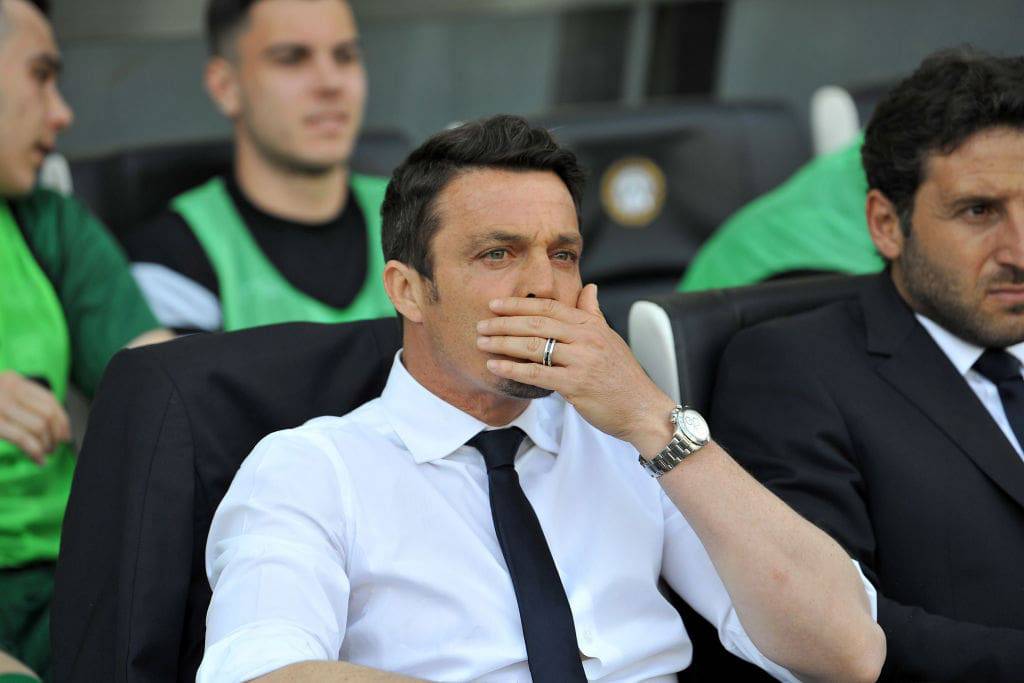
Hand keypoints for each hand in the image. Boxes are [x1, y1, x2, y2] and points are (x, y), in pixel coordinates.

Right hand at [0, 371, 70, 464]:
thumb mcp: (0, 394)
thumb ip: (20, 401)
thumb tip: (52, 424)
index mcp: (12, 379)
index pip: (50, 399)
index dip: (62, 420)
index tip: (65, 434)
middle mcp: (7, 388)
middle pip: (48, 413)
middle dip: (56, 434)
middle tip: (54, 448)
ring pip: (39, 426)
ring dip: (46, 444)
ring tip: (44, 454)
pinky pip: (23, 437)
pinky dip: (35, 450)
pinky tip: (37, 459)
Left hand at [477, 284, 674, 454]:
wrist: (643, 409)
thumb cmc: (624, 377)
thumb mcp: (610, 338)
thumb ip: (593, 313)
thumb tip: (590, 288)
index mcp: (591, 325)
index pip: (549, 308)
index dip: (519, 304)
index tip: (495, 304)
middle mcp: (586, 338)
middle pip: (536, 324)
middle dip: (504, 323)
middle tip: (481, 324)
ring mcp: (581, 361)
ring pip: (533, 347)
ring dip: (503, 343)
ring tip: (482, 343)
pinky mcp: (576, 385)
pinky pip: (536, 374)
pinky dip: (512, 369)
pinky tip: (495, 366)